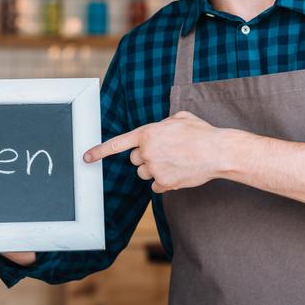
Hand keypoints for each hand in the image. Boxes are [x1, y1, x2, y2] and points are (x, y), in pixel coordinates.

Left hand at [83, 110, 226, 192]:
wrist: (217, 151)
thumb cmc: (201, 132)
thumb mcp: (179, 118)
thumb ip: (162, 124)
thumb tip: (160, 130)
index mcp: (147, 133)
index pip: (117, 144)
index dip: (100, 151)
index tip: (86, 158)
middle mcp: (147, 152)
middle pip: (135, 160)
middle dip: (146, 157)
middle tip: (165, 152)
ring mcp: (155, 169)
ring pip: (145, 174)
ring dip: (156, 169)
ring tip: (176, 161)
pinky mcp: (164, 183)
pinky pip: (157, 186)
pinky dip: (166, 181)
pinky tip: (180, 172)